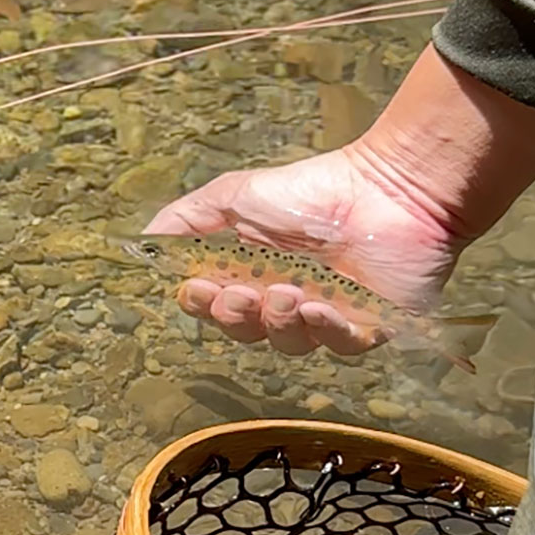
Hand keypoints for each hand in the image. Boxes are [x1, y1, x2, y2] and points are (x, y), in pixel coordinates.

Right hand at [144, 144, 460, 359]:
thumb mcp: (236, 195)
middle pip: (245, 332)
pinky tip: (320, 308)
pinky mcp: (366, 330)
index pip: (212, 306)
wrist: (389, 187)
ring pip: (288, 344)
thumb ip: (188, 218)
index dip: (202, 304)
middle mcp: (282, 300)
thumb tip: (144, 242)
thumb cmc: (311, 190)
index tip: (198, 288)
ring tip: (287, 292)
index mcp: (249, 272)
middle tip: (243, 293)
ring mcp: (324, 318)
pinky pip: (338, 347)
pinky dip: (325, 331)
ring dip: (279, 322)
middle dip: (236, 317)